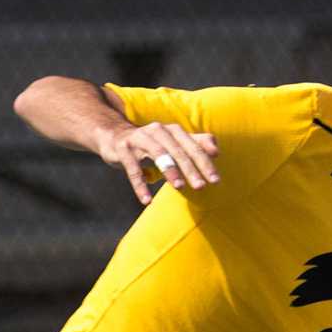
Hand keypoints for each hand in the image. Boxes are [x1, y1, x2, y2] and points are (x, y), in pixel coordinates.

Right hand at [98, 121, 219, 202]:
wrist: (115, 136)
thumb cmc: (152, 144)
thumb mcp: (174, 143)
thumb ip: (196, 144)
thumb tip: (216, 151)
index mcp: (173, 131)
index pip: (193, 147)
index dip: (205, 163)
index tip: (215, 180)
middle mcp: (158, 131)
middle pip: (177, 150)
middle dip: (190, 168)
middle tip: (201, 186)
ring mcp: (139, 139)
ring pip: (157, 154)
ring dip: (169, 170)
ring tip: (179, 187)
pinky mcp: (123, 149)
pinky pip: (132, 169)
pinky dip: (140, 185)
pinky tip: (147, 201)